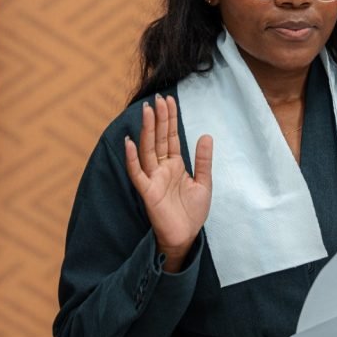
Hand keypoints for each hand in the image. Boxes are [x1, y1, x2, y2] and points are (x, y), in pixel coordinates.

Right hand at [125, 94, 212, 271]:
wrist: (187, 237)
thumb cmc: (192, 212)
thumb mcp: (204, 183)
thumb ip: (203, 160)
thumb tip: (206, 135)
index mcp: (174, 165)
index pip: (170, 137)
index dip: (170, 120)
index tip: (168, 100)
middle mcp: (161, 169)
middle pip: (159, 139)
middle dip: (159, 119)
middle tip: (158, 99)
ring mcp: (153, 180)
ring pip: (148, 151)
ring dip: (147, 131)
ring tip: (147, 112)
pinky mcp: (148, 193)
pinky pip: (137, 173)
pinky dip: (132, 159)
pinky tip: (130, 142)